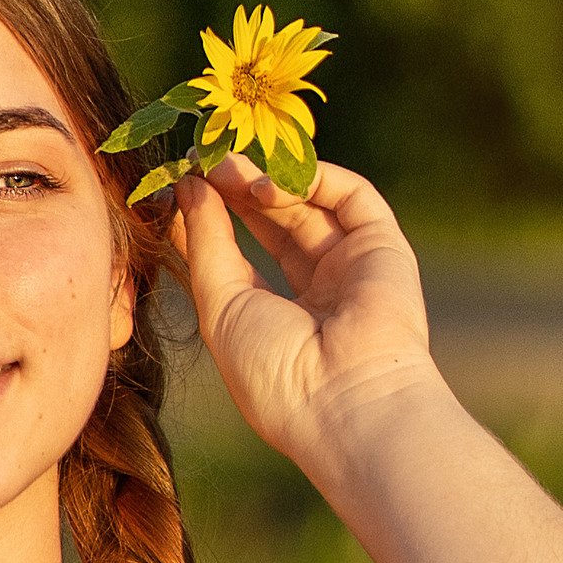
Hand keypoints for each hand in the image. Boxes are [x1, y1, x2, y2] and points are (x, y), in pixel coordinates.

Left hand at [168, 159, 441, 474]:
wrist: (344, 401)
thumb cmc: (274, 374)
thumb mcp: (221, 308)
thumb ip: (204, 244)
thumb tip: (189, 187)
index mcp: (276, 321)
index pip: (240, 254)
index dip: (210, 215)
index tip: (179, 183)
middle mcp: (317, 293)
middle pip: (274, 222)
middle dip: (237, 190)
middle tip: (205, 161)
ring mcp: (352, 269)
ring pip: (309, 205)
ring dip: (267, 181)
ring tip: (230, 170)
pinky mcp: (383, 248)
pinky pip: (352, 197)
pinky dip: (316, 178)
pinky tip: (276, 183)